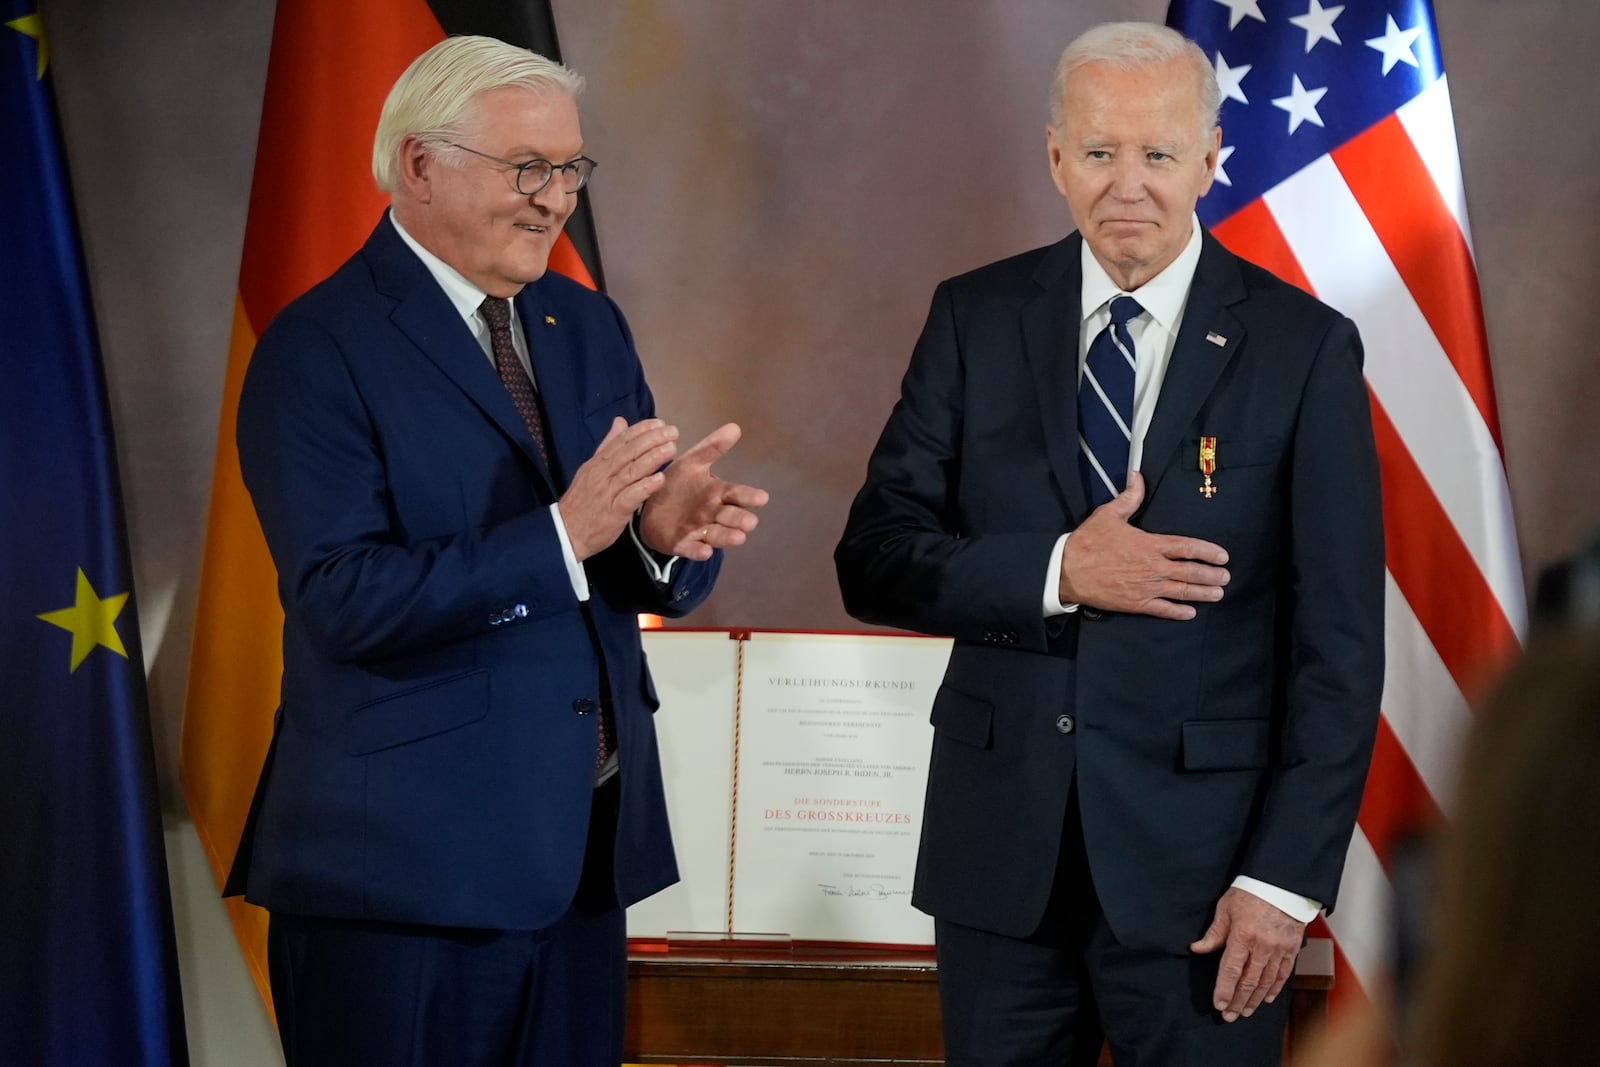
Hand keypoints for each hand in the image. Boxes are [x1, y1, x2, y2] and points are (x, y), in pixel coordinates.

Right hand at [559, 417, 678, 560]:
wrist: (565, 532)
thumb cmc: (582, 502)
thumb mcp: (591, 469)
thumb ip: (608, 446)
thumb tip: (620, 422)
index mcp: (598, 463)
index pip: (621, 441)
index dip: (641, 430)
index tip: (660, 423)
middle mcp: (602, 474)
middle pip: (629, 452)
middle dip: (652, 440)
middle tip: (672, 432)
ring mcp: (607, 493)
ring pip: (631, 471)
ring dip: (652, 459)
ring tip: (670, 449)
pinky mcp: (613, 512)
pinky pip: (630, 497)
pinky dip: (645, 487)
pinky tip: (660, 479)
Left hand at [638, 422, 769, 561]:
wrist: (649, 506)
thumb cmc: (678, 485)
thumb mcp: (692, 463)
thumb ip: (712, 447)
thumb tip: (735, 426)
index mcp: (717, 493)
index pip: (737, 494)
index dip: (749, 496)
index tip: (762, 498)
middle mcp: (713, 514)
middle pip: (731, 517)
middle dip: (741, 520)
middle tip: (749, 522)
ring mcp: (699, 530)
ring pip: (718, 536)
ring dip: (728, 537)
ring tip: (738, 538)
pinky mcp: (682, 544)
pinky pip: (693, 549)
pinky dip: (699, 551)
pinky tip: (705, 551)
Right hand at [1058, 471, 1229, 618]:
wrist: (1067, 571)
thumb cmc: (1088, 542)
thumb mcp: (1108, 514)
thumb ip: (1129, 497)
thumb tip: (1138, 476)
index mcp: (1149, 544)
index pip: (1187, 547)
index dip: (1207, 552)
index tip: (1222, 556)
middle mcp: (1152, 567)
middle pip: (1190, 571)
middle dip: (1211, 575)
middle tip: (1225, 578)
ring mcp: (1145, 587)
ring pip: (1181, 591)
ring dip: (1202, 593)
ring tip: (1218, 594)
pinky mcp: (1135, 603)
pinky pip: (1163, 609)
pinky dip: (1178, 611)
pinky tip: (1191, 613)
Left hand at [1189, 887, 1306, 1021]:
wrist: (1282, 884)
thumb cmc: (1251, 892)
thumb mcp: (1226, 908)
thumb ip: (1214, 933)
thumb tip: (1197, 949)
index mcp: (1242, 935)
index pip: (1231, 970)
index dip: (1224, 990)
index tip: (1218, 1004)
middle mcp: (1262, 946)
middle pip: (1248, 981)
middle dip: (1237, 1001)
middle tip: (1229, 1016)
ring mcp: (1279, 949)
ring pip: (1266, 982)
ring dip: (1254, 999)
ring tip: (1245, 1011)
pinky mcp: (1291, 949)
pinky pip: (1283, 974)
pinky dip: (1274, 989)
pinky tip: (1266, 999)